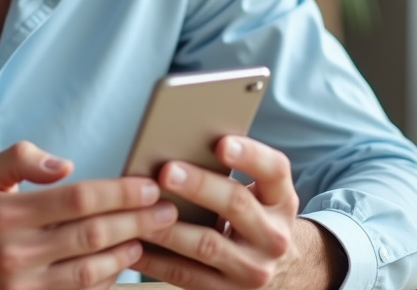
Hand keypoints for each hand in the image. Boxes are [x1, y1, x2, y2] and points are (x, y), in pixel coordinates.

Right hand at [0, 141, 177, 289]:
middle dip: (136, 221)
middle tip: (167, 211)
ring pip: (91, 271)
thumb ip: (19, 160)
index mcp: (8, 214)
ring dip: (127, 254)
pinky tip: (122, 267)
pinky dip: (104, 282)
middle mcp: (17, 252)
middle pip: (92, 234)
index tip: (146, 186)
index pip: (77, 199)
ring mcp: (24, 286)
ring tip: (149, 237)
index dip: (118, 192)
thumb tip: (63, 164)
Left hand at [135, 136, 345, 289]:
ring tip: (140, 210)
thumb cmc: (255, 216)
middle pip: (236, 204)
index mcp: (281, 199)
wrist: (281, 270)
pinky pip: (186, 275)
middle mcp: (274, 235)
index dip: (249, 155)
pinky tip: (134, 244)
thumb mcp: (261, 193)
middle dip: (199, 186)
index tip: (221, 143)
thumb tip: (180, 140)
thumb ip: (233, 170)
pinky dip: (156, 260)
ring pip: (207, 244)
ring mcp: (254, 269)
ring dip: (169, 227)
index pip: (274, 170)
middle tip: (167, 171)